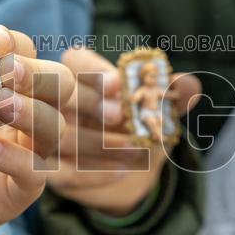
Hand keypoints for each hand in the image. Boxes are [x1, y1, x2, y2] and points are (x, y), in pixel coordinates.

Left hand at [0, 26, 74, 234]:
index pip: (23, 56)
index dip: (16, 44)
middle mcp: (16, 117)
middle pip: (58, 85)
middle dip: (39, 73)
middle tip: (10, 72)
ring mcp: (21, 154)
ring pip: (55, 126)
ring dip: (33, 111)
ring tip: (2, 106)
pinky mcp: (16, 192)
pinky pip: (35, 173)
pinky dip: (18, 157)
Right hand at [47, 48, 200, 216]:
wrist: (126, 164)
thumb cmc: (135, 122)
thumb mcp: (155, 107)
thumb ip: (169, 95)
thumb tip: (190, 84)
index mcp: (76, 73)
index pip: (75, 61)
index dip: (94, 70)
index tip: (118, 83)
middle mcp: (53, 100)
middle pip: (60, 94)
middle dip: (91, 102)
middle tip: (121, 116)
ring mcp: (44, 135)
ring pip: (63, 136)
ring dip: (102, 144)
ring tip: (137, 150)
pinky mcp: (48, 169)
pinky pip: (66, 172)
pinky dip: (95, 173)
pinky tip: (122, 173)